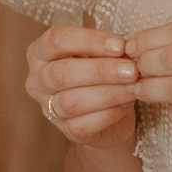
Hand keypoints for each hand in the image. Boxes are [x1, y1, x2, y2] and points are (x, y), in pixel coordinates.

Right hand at [24, 25, 136, 150]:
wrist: (109, 111)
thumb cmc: (101, 73)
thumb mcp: (100, 53)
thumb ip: (106, 49)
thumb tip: (126, 48)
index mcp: (40, 52)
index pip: (57, 40)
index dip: (90, 41)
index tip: (120, 45)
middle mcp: (37, 79)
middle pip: (62, 73)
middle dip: (100, 71)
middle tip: (131, 70)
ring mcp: (47, 107)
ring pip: (71, 102)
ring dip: (108, 93)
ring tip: (133, 87)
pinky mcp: (64, 130)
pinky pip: (82, 125)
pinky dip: (108, 114)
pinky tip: (126, 105)